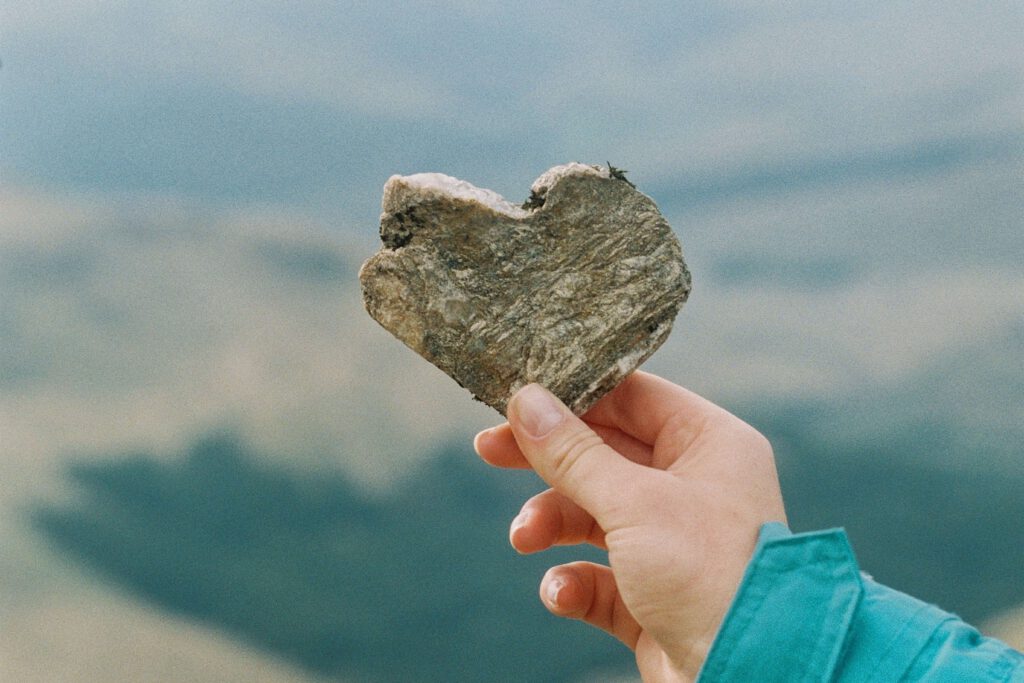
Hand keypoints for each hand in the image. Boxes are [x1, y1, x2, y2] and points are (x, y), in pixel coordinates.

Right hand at [474, 372, 785, 681]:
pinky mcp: (652, 595)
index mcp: (709, 445)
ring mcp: (672, 542)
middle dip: (546, 460)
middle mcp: (693, 486)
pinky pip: (597, 575)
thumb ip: (574, 453)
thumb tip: (526, 401)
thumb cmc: (710, 576)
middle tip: (489, 449)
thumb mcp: (635, 503)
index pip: (632, 398)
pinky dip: (572, 582)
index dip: (573, 394)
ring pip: (592, 514)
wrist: (755, 676)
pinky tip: (561, 593)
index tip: (516, 397)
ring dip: (551, 522)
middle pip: (602, 453)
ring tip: (524, 537)